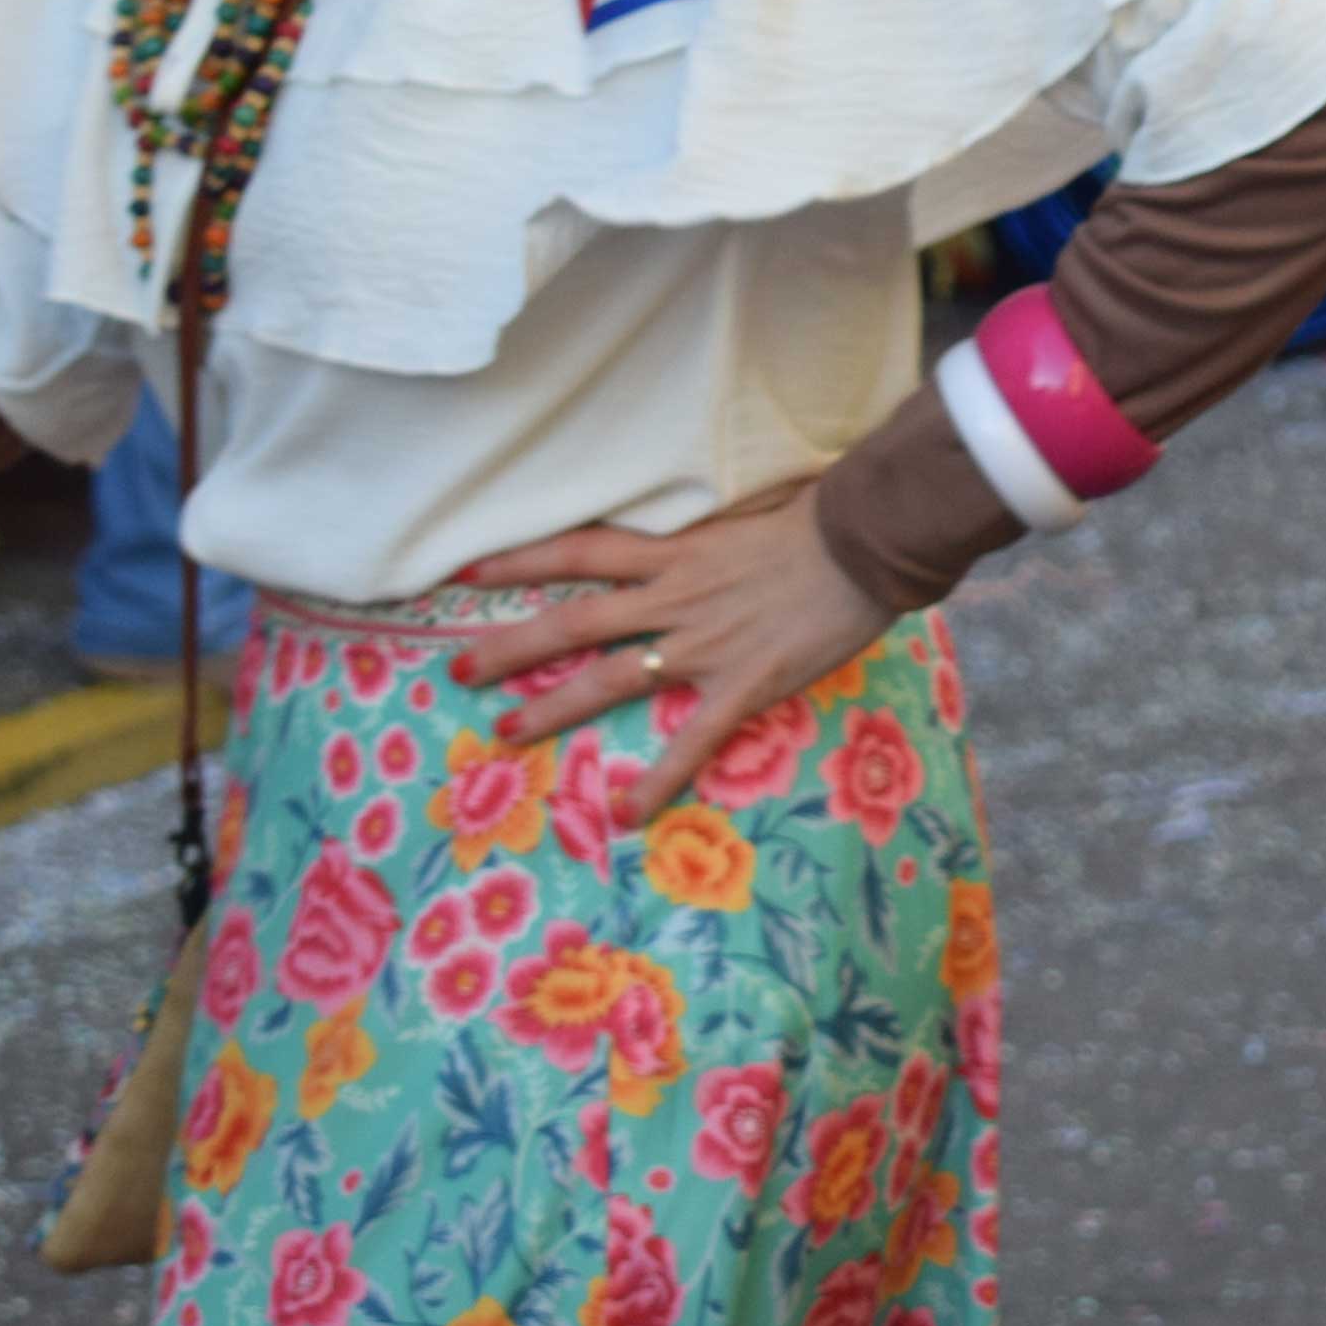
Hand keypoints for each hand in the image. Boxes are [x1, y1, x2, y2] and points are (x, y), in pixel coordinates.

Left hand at [447, 484, 893, 821]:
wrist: (868, 544)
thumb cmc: (820, 518)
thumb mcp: (747, 511)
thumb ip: (710, 529)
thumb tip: (699, 528)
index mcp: (675, 553)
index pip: (581, 552)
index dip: (519, 560)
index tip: (465, 573)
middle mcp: (674, 598)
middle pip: (573, 621)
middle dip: (510, 647)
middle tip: (457, 672)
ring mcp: (704, 645)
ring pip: (610, 676)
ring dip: (552, 707)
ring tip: (506, 735)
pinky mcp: (742, 685)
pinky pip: (691, 739)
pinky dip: (658, 779)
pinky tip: (626, 814)